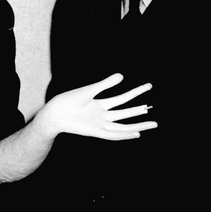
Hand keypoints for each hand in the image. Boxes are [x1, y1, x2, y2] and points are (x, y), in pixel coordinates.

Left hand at [39, 73, 157, 140]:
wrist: (56, 113)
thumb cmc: (69, 100)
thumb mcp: (90, 90)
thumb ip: (105, 84)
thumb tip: (122, 76)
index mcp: (101, 104)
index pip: (123, 98)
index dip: (135, 93)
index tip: (148, 87)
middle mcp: (103, 115)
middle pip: (126, 113)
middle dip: (140, 111)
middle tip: (154, 110)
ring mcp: (100, 125)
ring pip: (123, 125)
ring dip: (138, 125)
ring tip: (153, 124)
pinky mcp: (96, 132)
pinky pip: (114, 135)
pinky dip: (125, 135)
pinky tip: (136, 134)